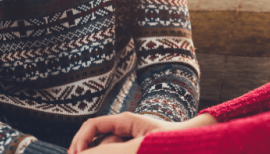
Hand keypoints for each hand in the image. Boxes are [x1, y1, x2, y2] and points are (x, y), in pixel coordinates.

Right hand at [69, 112, 217, 153]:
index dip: (79, 140)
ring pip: (105, 148)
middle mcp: (124, 127)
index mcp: (126, 120)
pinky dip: (108, 152)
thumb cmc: (171, 140)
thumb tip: (89, 152)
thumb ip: (114, 148)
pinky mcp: (129, 146)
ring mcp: (126, 138)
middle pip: (96, 139)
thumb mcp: (141, 145)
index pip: (93, 125)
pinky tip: (102, 153)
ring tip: (102, 153)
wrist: (190, 142)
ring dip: (98, 152)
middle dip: (85, 150)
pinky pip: (114, 148)